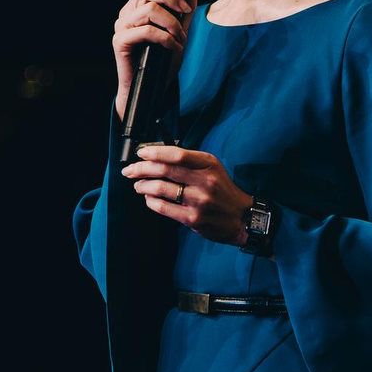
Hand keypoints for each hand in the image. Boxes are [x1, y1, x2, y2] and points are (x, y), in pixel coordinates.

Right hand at [113, 0, 201, 119]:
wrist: (150, 88)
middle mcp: (127, 12)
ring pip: (149, 8)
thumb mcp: (179, 27)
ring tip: (180, 37)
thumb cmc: (162, 58)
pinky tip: (174, 46)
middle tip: (186, 12)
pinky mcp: (120, 41)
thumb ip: (185, 4)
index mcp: (138, 5)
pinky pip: (146, 30)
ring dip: (171, 22)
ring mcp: (122, 26)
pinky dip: (165, 37)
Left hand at [120, 144, 252, 246]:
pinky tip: (149, 199)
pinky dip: (151, 202)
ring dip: (143, 186)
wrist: (241, 218)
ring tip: (137, 185)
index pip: (177, 155)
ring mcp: (199, 201)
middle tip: (130, 170)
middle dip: (141, 169)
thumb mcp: (212, 168)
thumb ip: (189, 162)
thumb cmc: (222, 190)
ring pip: (161, 189)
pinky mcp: (193, 218)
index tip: (141, 153)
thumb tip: (156, 158)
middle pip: (165, 170)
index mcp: (209, 164)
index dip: (155, 153)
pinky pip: (164, 208)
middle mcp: (205, 181)